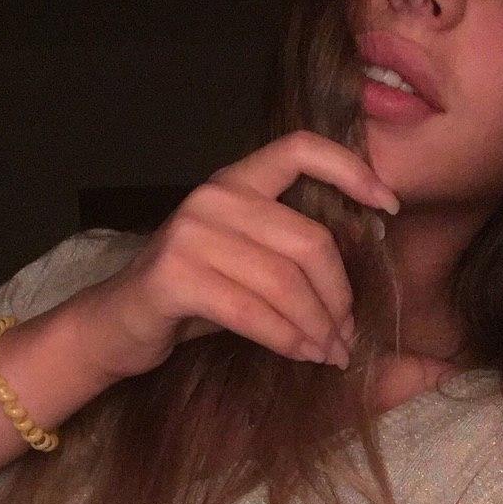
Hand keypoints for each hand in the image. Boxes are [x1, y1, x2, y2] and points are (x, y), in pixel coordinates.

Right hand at [69, 130, 400, 382]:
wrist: (113, 326)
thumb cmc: (188, 297)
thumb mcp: (241, 262)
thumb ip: (285, 253)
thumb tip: (353, 287)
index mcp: (234, 182)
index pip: (299, 148)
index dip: (352, 170)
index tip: (388, 206)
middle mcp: (213, 197)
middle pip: (308, 241)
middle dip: (338, 297)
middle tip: (348, 337)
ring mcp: (190, 234)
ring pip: (284, 283)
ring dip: (317, 327)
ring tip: (330, 354)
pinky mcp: (174, 277)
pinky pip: (251, 313)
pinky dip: (285, 339)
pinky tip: (300, 355)